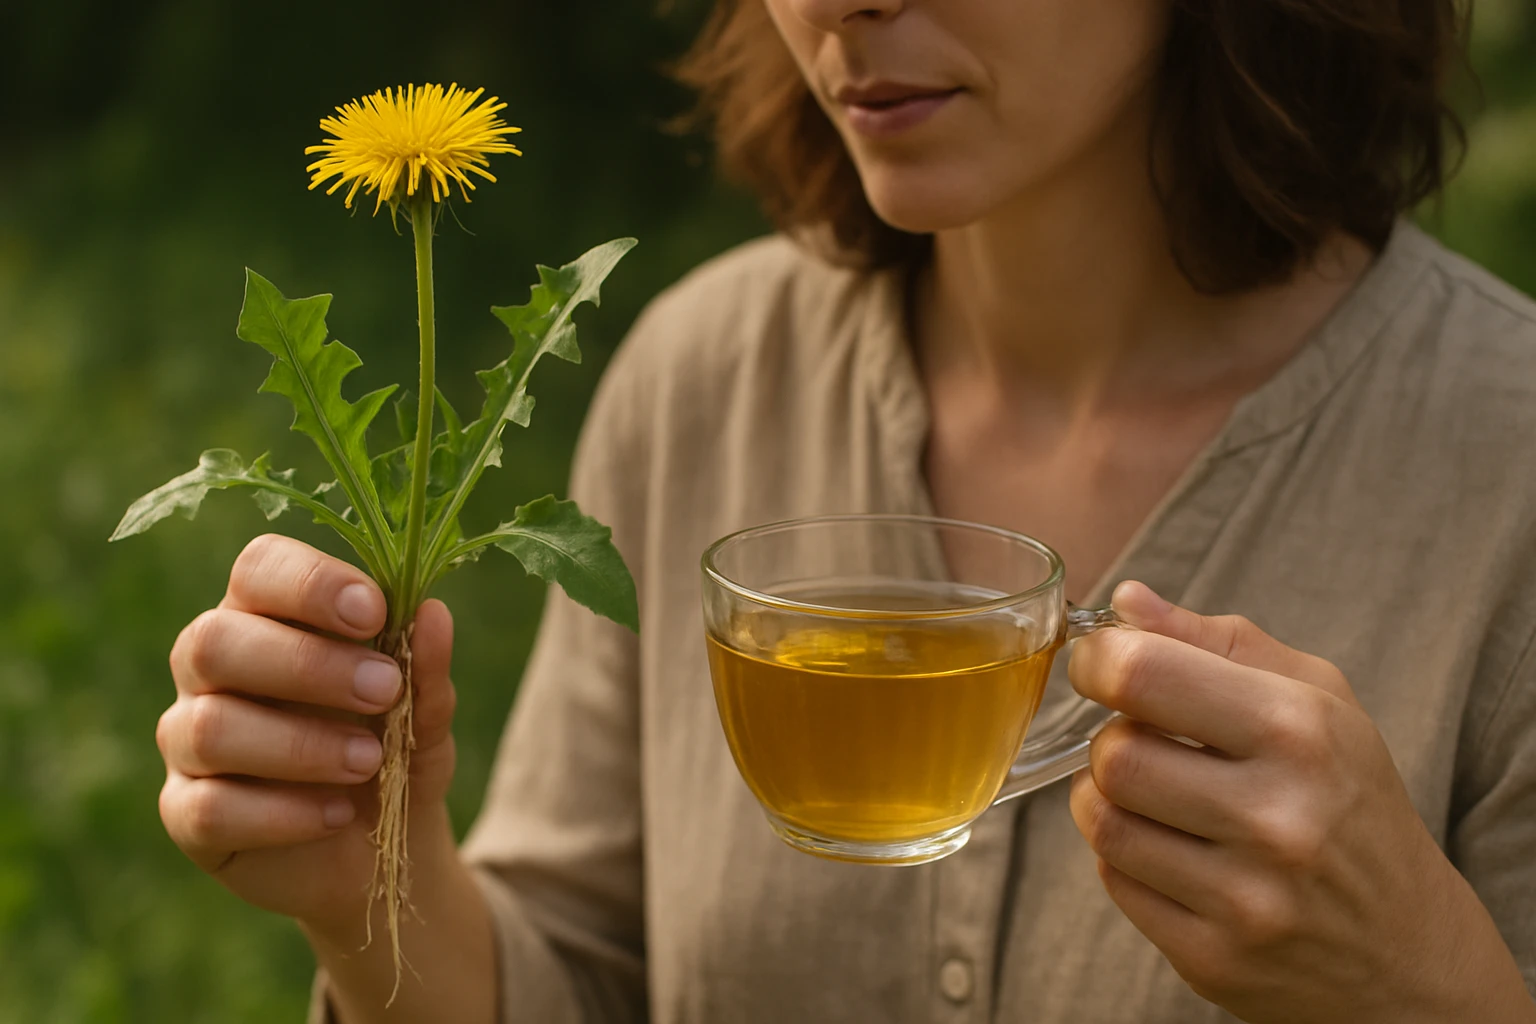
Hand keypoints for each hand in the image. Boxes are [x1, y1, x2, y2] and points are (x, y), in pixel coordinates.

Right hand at [156, 534, 459, 938]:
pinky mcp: (183, 813)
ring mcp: (187, 740)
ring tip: (369, 762)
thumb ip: (425, 669)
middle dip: (305, 664)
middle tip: (385, 691)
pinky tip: (335, 815)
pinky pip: (207, 808)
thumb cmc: (394, 754)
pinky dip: (281, 813)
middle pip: (214, 640)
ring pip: (208, 727)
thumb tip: (432, 613)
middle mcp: (210, 668)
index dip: (309, 583)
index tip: (374, 612)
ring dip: (300, 744)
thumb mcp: (425, 715)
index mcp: (267, 616)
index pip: (259, 568)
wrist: (382, 850)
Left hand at [1068, 582, 1534, 1023]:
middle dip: (1112, 739)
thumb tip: (1128, 602)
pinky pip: (1114, 881)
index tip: (1099, 666)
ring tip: (1152, 794)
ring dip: (1107, 798)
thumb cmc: (1351, 800)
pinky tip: (1170, 849)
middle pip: (1114, 755)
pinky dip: (1124, 857)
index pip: (1144, 676)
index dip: (1098, 663)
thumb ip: (1218, 642)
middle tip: (1142, 741)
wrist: (1406, 949)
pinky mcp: (1212, 956)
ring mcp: (1244, 896)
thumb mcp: (1317, 700)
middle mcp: (1276, 816)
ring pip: (1102, 821)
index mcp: (1299, 731)